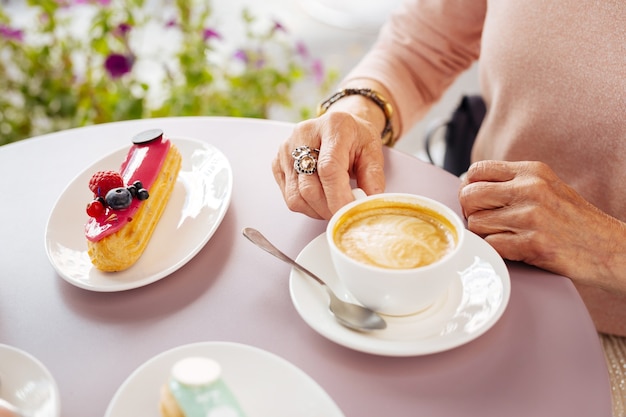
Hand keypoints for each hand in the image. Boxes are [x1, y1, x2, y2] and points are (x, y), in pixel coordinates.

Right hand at [272, 111, 385, 218]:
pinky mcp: (277, 162)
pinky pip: (289, 197)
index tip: (348, 213)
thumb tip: (366, 204)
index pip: (329, 168)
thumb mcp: (373, 152)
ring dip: (317, 210)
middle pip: (309, 187)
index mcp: (333, 127)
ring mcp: (287, 149)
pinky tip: (321, 197)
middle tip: (345, 212)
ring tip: (334, 202)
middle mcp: (304, 134)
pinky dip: (307, 206)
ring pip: (296, 197)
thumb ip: (373, 177)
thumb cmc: (355, 138)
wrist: (339, 127)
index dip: (338, 197)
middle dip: (329, 208)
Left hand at [458, 160, 625, 291]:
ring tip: (506, 237)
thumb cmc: (574, 222)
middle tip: (485, 223)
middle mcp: (531, 189)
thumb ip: (513, 183)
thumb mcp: (547, 188)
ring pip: (476, 223)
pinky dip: (495, 251)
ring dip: (484, 235)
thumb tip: (469, 186)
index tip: (477, 201)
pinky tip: (512, 250)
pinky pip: (491, 245)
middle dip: (470, 212)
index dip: (468, 188)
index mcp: (532, 172)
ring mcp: (532, 216)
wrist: (611, 249)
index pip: (477, 171)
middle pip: (469, 196)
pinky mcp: (533, 243)